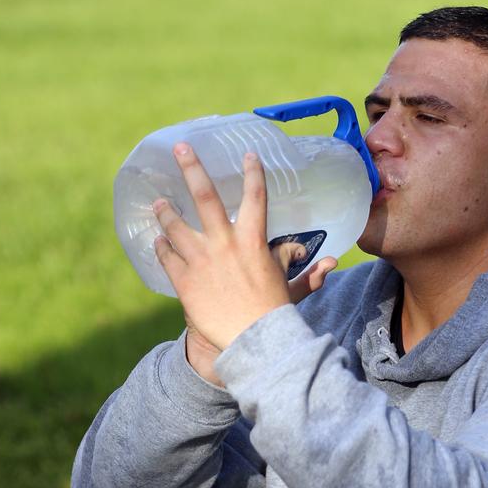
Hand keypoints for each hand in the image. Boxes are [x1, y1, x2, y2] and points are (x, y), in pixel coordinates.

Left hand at [154, 144, 336, 383]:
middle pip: (204, 196)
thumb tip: (329, 263)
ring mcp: (201, 260)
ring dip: (166, 211)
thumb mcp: (291, 286)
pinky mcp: (184, 280)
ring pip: (175, 226)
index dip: (253, 172)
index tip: (247, 154)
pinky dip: (161, 246)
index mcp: (253, 240)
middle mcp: (224, 243)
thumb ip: (307, 272)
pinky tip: (158, 241)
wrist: (253, 341)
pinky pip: (167, 256)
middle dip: (191, 167)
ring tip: (159, 202)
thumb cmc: (274, 313)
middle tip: (180, 147)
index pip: (255, 196)